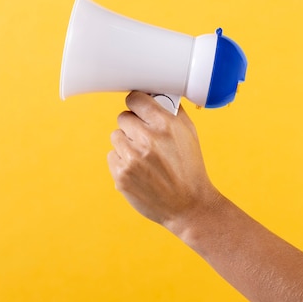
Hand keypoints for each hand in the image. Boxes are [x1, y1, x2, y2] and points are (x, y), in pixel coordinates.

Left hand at [107, 91, 220, 233]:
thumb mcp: (189, 133)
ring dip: (126, 143)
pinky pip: (112, 156)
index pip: (135, 99)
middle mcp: (147, 139)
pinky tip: (138, 170)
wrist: (189, 205)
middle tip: (145, 137)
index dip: (137, 103)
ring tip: (143, 156)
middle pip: (123, 117)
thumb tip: (156, 96)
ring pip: (116, 137)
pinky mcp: (121, 175)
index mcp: (164, 125)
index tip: (138, 108)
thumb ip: (172, 111)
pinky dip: (122, 161)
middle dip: (133, 126)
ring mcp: (132, 158)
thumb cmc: (190, 167)